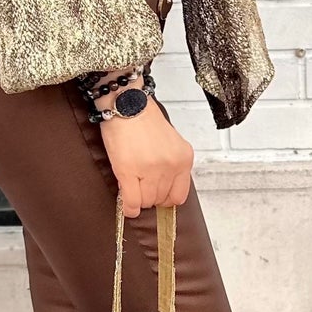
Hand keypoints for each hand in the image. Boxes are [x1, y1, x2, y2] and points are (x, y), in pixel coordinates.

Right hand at [101, 90, 193, 215]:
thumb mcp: (170, 142)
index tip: (158, 195)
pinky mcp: (129, 172)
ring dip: (138, 199)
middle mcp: (171, 166)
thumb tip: (161, 188)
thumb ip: (170, 164)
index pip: (179, 194)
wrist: (127, 104)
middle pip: (161, 199)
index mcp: (184, 158)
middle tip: (141, 186)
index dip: (166, 197)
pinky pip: (131, 201)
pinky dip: (128, 207)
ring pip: (146, 202)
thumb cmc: (144, 118)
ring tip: (132, 186)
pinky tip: (126, 206)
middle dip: (150, 196)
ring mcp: (151, 170)